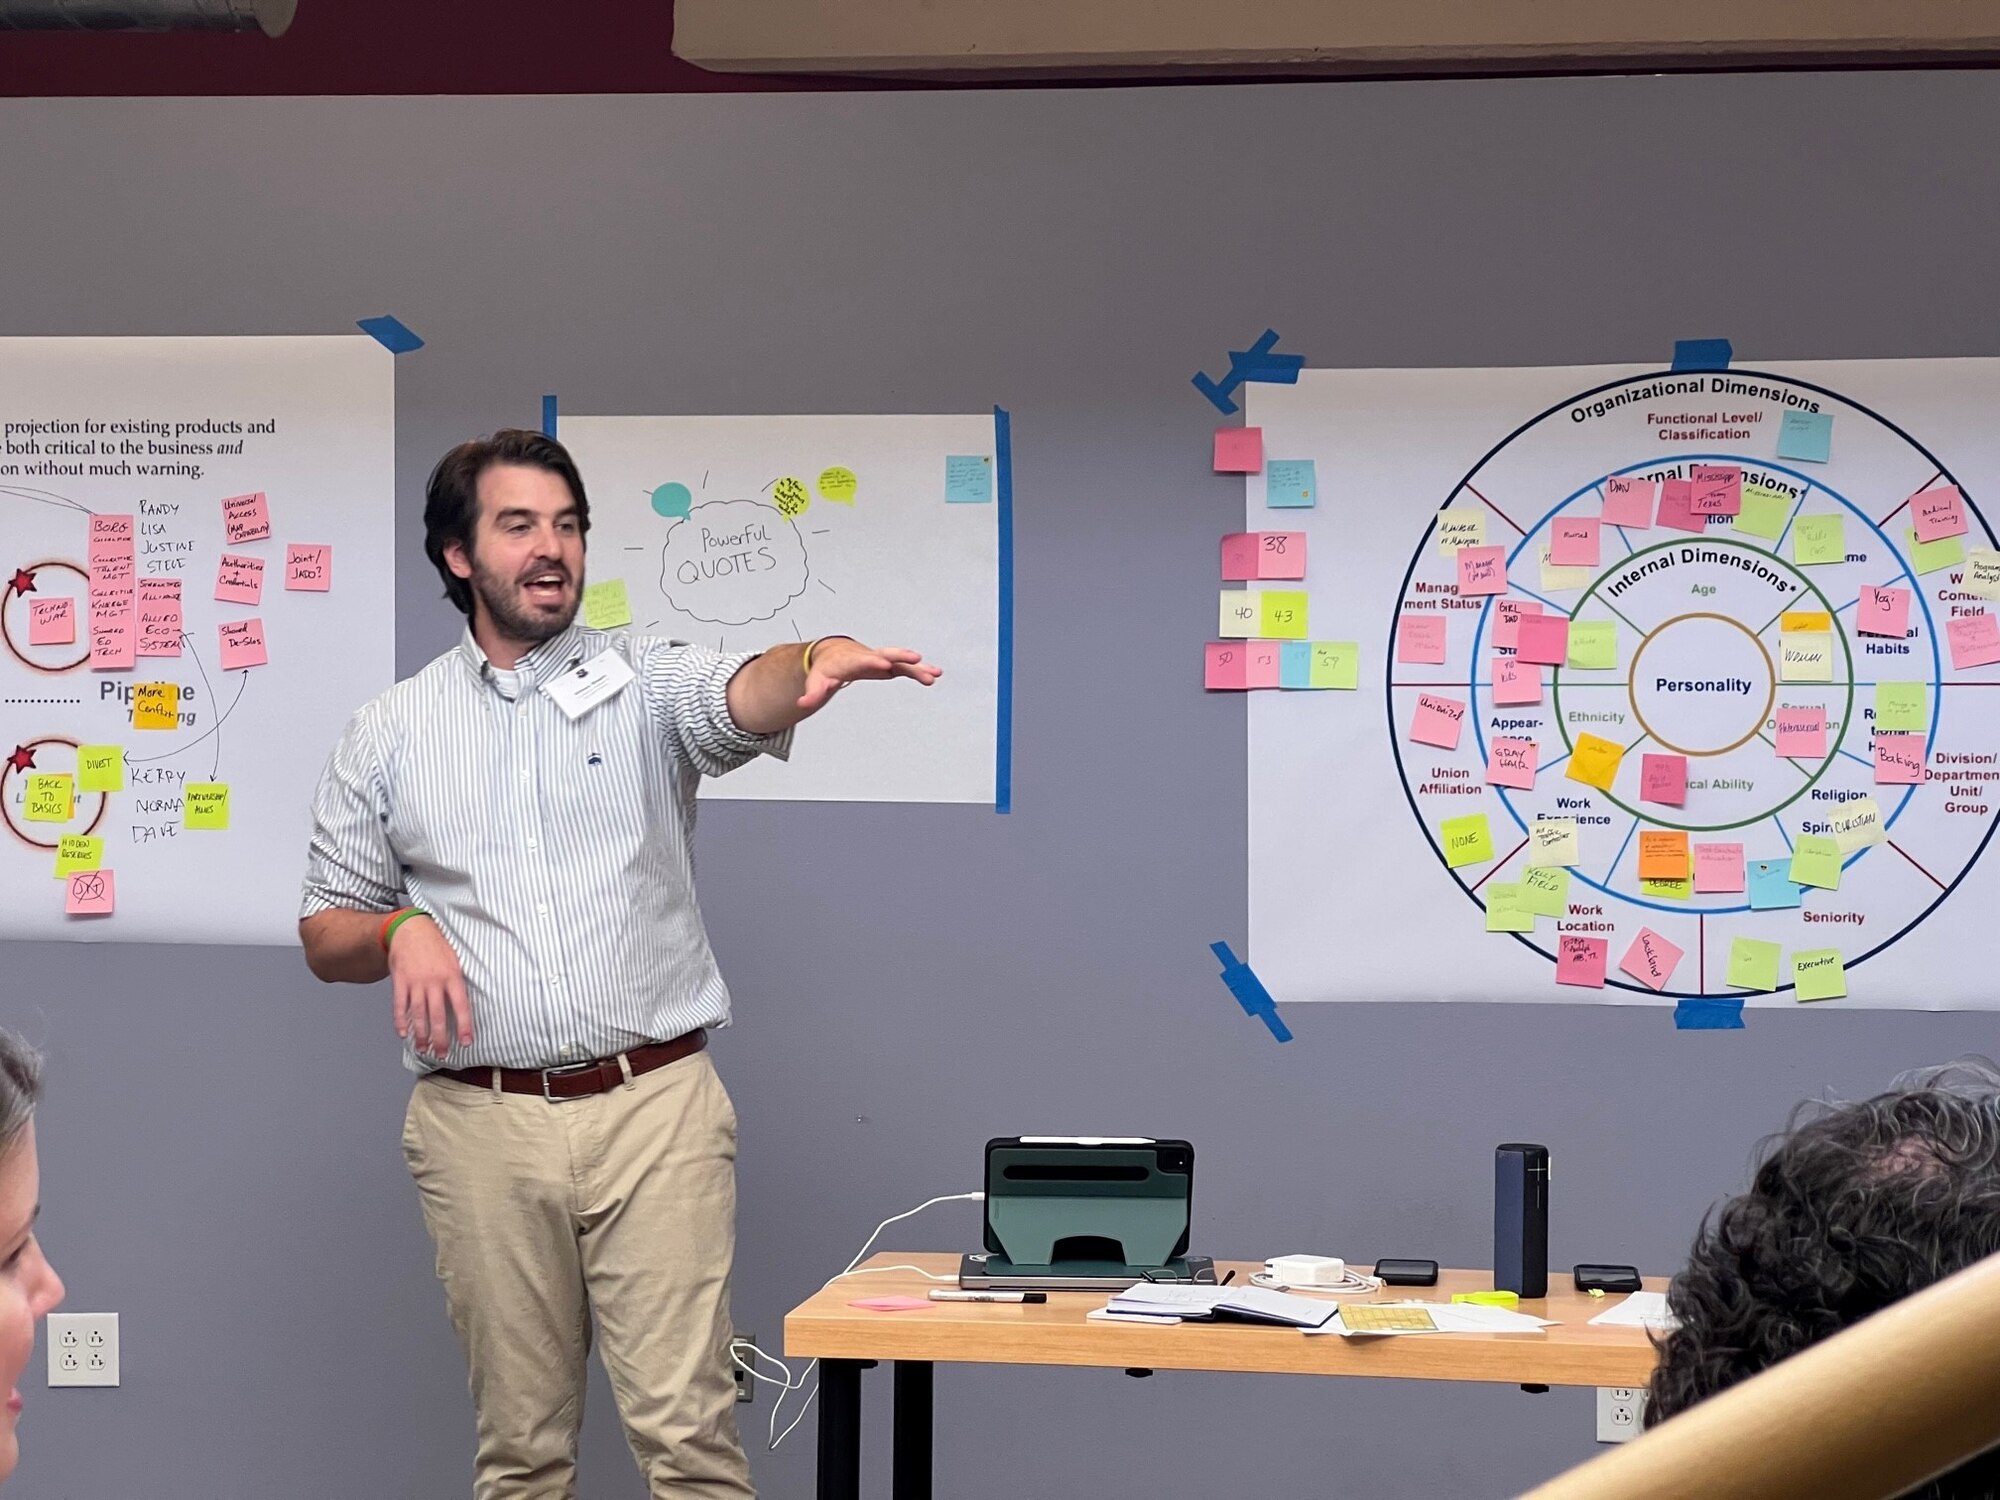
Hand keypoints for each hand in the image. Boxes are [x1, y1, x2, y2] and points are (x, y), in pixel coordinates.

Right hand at [387, 916, 473, 1060]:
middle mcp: (434, 981)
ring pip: (418, 1013)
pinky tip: (403, 1033)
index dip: (465, 1025)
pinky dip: (400, 1020)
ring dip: (421, 1034)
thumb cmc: (437, 946)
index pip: (461, 1006)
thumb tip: (463, 1006)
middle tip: (442, 1054)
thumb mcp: (455, 960)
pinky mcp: (400, 981)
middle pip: (438, 1015)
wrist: (412, 929)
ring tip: (423, 1048)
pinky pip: (399, 1005)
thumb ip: (457, 982)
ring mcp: (416, 982)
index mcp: (452, 976)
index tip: (467, 1042)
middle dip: (440, 1037)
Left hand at [798, 639, 942, 713]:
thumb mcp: (817, 679)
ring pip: (901, 661)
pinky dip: (919, 671)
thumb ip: (813, 692)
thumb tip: (803, 703)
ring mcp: (881, 659)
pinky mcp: (889, 664)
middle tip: (915, 658)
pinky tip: (935, 674)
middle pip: (886, 654)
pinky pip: (906, 668)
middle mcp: (869, 656)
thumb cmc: (827, 667)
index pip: (862, 659)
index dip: (873, 661)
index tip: (884, 663)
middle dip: (900, 656)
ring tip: (934, 674)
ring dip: (916, 667)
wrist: (835, 653)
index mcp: (851, 660)